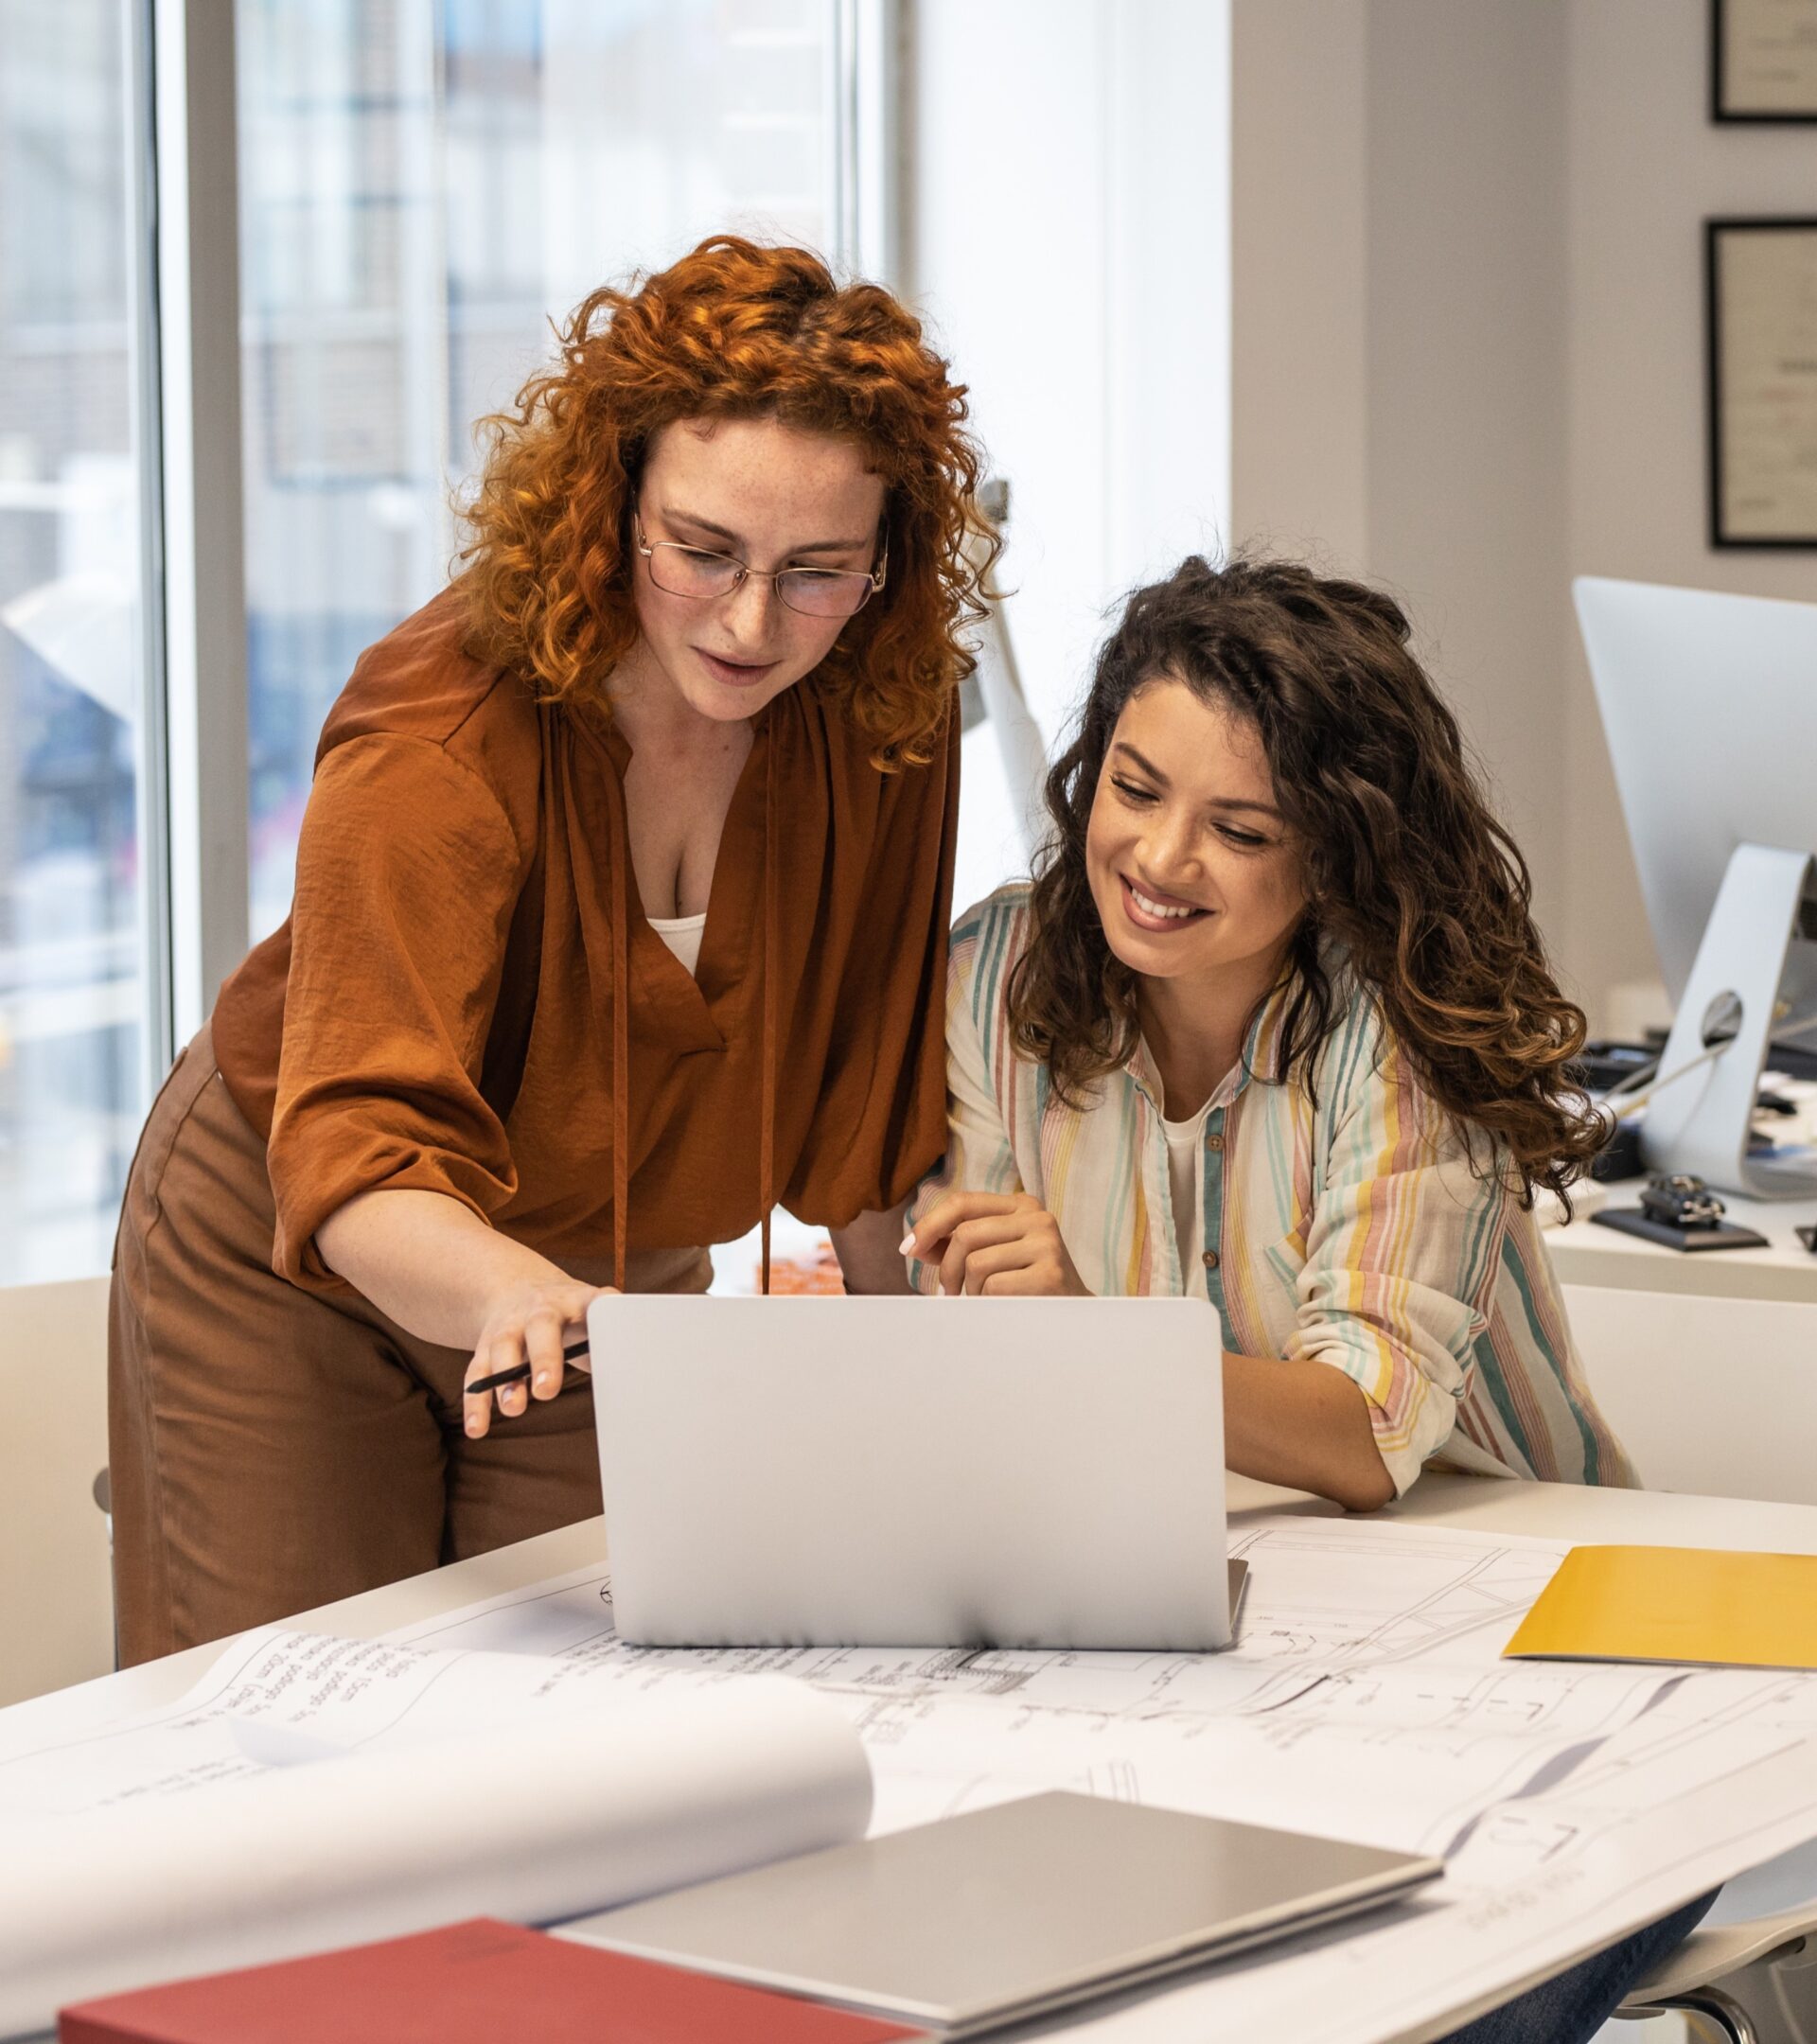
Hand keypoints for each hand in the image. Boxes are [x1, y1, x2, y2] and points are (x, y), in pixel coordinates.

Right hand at [462, 1278, 614, 1437]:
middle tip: (546, 1390)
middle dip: (543, 1358)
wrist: (518, 1289)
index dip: (599, 1307)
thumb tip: (638, 1378)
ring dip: (505, 1382)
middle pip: (539, 1328)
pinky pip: (477, 1374)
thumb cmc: (571, 1315)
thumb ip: (611, 1339)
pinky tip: (478, 1429)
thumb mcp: (593, 1315)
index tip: (606, 1314)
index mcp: (574, 1300)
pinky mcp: (485, 1348)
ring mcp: (508, 1327)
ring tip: (514, 1409)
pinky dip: (476, 1403)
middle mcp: (537, 1310)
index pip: (590, 1300)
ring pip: (502, 1349)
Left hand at [903, 1191, 1091, 1297]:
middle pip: (965, 1235)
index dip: (929, 1225)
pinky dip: (989, 1303)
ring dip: (971, 1290)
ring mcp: (1046, 1244)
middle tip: (951, 1293)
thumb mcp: (994, 1255)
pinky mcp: (1050, 1274)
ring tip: (986, 1299)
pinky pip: (993, 1287)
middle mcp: (1037, 1217)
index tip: (908, 1248)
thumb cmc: (1025, 1285)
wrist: (1074, 1317)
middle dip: (949, 1268)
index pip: (962, 1202)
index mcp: (1022, 1205)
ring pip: (976, 1264)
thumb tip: (914, 1244)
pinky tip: (1005, 1308)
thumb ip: (957, 1245)